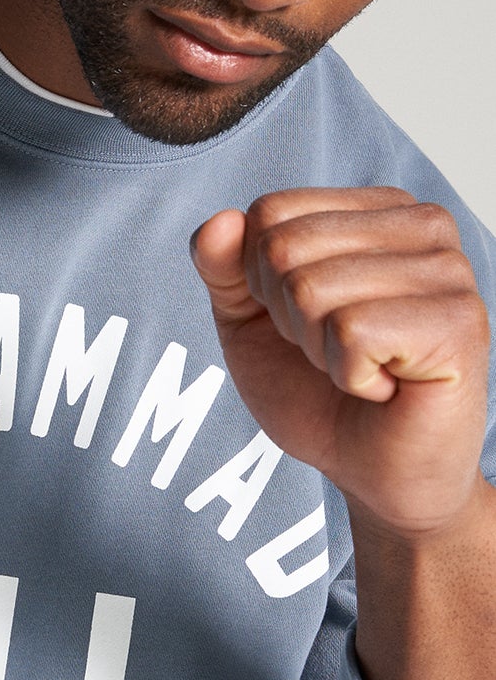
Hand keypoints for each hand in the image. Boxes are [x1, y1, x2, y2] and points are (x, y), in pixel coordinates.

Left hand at [190, 188, 488, 537]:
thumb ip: (223, 265)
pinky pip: (351, 331)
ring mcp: (449, 271)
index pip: (269, 211)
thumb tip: (221, 221)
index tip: (306, 319)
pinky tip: (386, 386)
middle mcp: (424, 225)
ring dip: (318, 350)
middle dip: (288, 317)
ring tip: (363, 367)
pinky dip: (349, 374)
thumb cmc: (317, 390)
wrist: (370, 471)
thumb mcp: (248, 320)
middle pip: (284, 247)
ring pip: (311, 290)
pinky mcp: (460, 324)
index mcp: (378, 208)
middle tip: (337, 350)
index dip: (259, 280)